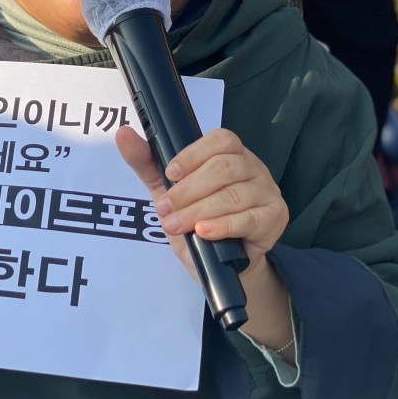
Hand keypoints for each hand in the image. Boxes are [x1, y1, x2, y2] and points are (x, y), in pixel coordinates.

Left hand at [115, 126, 287, 270]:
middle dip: (188, 190)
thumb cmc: (197, 221)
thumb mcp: (168, 191)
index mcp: (230, 153)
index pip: (220, 140)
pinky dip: (223, 225)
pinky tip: (204, 232)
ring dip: (199, 211)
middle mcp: (253, 167)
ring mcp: (268, 192)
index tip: (169, 174)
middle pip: (224, 168)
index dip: (193, 155)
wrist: (222, 264)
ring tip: (177, 225)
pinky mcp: (274, 218)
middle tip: (164, 209)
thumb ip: (147, 163)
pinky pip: (250, 218)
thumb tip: (123, 133)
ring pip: (234, 195)